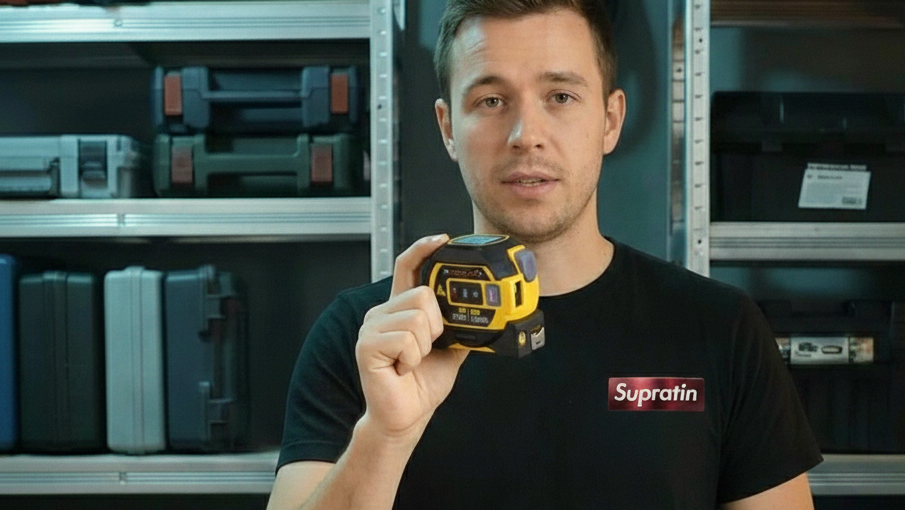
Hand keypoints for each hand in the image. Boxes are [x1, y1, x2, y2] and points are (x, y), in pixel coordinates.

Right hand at [355, 234, 469, 441]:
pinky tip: (403, 368)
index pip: (406, 267)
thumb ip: (458, 326)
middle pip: (421, 293)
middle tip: (428, 348)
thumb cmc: (422, 383)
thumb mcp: (450, 349)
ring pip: (417, 317)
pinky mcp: (366, 346)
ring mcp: (371, 328)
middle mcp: (382, 313)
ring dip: (425, 345)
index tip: (442, 238)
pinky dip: (413, 357)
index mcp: (400, 309)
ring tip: (414, 361)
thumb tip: (485, 314)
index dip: (423, 249)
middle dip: (436, 325)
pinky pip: (406, 338)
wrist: (408, 415)